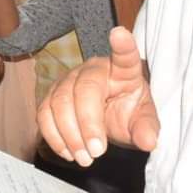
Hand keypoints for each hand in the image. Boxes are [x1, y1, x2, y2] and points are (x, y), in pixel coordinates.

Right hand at [39, 27, 158, 166]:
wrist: (106, 118)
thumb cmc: (126, 112)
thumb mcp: (142, 121)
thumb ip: (146, 129)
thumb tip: (148, 141)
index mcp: (123, 70)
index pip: (125, 55)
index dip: (123, 45)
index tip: (120, 34)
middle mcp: (93, 69)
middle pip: (85, 89)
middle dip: (88, 123)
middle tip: (97, 152)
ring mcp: (69, 80)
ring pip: (59, 102)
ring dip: (69, 134)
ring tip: (85, 159)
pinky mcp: (51, 96)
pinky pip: (44, 114)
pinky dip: (54, 137)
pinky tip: (69, 152)